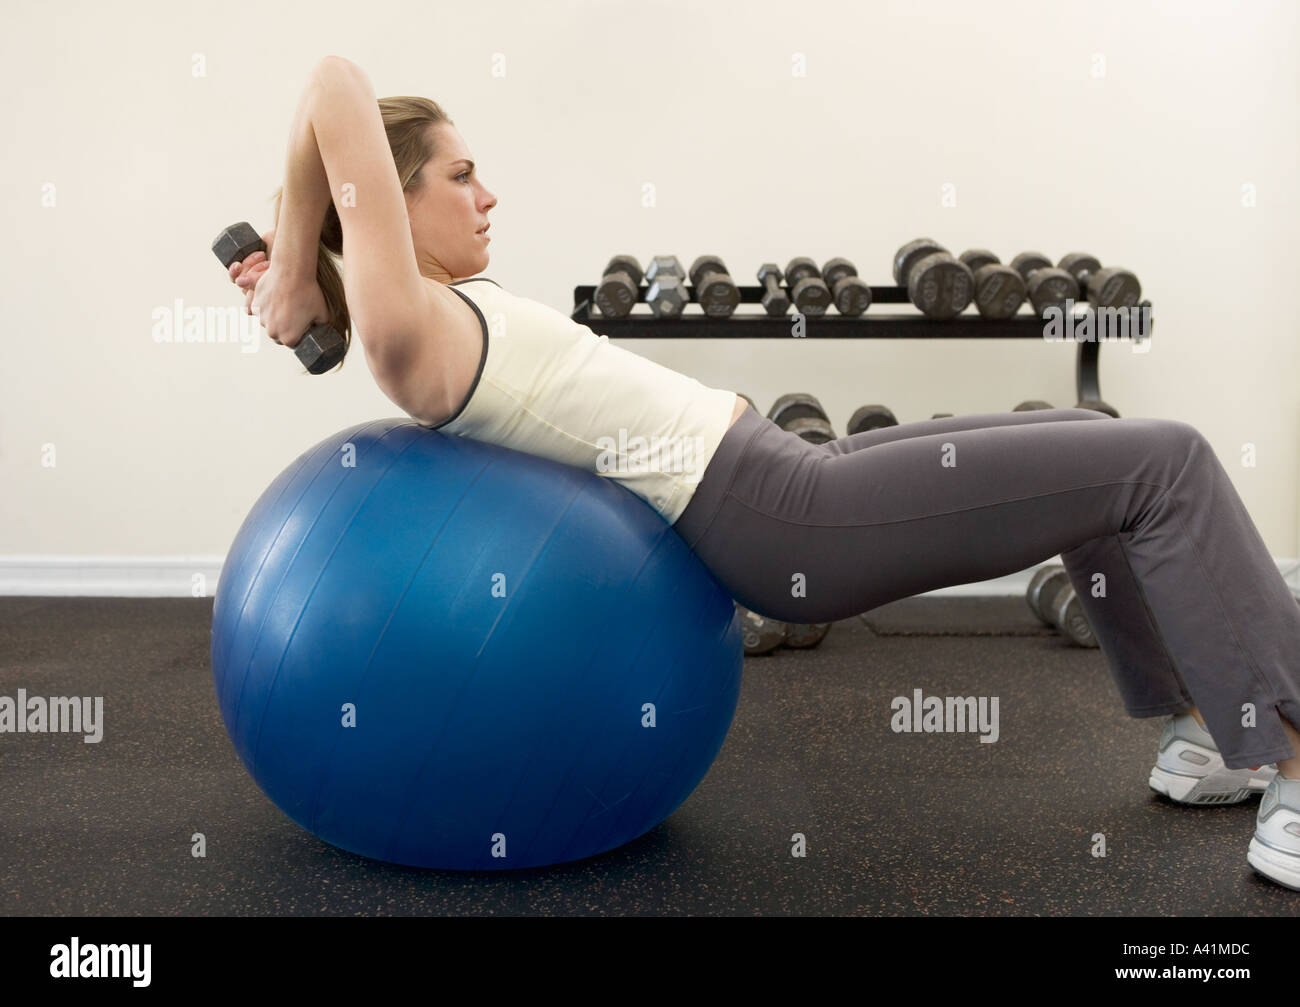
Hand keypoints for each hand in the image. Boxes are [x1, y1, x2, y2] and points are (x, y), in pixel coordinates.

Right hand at [231, 230, 329, 348]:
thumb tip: (322, 332)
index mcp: (288, 338)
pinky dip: (267, 307)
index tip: (302, 329)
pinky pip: (261, 310)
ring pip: (268, 322)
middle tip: (294, 318)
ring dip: (274, 318)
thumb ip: (320, 327)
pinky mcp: (255, 304)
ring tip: (285, 305)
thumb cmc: (309, 293)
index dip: (298, 336)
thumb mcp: (323, 314)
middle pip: (278, 335)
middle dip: (285, 329)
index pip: (293, 343)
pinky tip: (276, 299)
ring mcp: (262, 318)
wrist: (292, 272)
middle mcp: (272, 331)